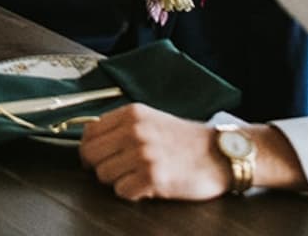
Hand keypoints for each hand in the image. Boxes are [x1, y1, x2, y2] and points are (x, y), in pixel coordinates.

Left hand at [79, 106, 231, 200]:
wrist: (219, 155)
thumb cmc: (184, 140)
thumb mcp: (150, 120)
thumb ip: (122, 126)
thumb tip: (92, 140)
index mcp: (131, 114)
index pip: (89, 131)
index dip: (88, 148)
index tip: (94, 158)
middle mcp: (133, 131)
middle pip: (90, 154)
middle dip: (98, 167)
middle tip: (113, 172)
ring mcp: (142, 154)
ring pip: (103, 175)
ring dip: (116, 181)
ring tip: (134, 178)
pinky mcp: (153, 177)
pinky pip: (122, 191)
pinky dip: (131, 194)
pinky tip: (145, 188)